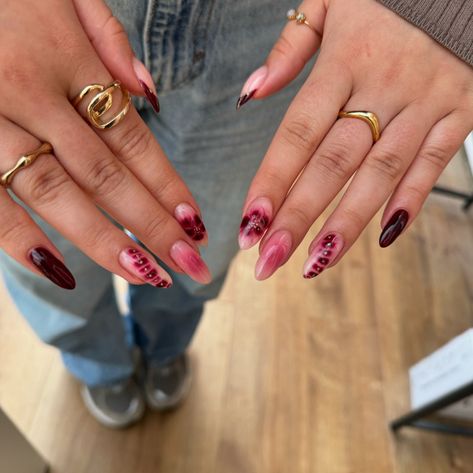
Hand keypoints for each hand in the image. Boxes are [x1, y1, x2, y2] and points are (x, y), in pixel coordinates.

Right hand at [0, 0, 210, 288]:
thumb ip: (107, 38)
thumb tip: (147, 94)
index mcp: (67, 60)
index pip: (133, 138)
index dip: (168, 185)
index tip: (195, 224)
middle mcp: (34, 96)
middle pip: (107, 176)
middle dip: (153, 226)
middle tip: (191, 265)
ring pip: (57, 195)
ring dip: (105, 243)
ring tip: (148, 276)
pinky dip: (21, 240)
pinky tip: (62, 272)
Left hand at [237, 0, 472, 279]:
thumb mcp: (331, 0)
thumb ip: (290, 46)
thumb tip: (252, 93)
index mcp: (344, 60)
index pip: (297, 134)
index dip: (271, 182)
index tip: (248, 225)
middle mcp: (382, 87)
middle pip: (332, 164)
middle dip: (297, 217)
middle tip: (268, 261)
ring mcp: (425, 102)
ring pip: (380, 174)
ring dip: (346, 224)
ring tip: (315, 264)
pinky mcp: (460, 111)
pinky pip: (435, 163)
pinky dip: (411, 201)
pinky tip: (384, 237)